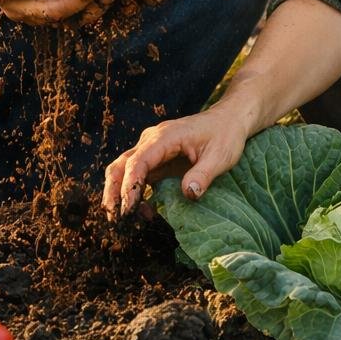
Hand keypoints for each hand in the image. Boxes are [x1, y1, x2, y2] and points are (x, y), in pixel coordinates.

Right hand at [102, 104, 250, 217]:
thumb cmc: (225, 135)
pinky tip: (144, 211)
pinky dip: (134, 193)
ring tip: (122, 219)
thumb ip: (203, 175)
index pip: (138, 161)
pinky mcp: (156, 159)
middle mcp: (151, 141)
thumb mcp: (220, 157)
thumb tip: (188, 194)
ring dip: (118, 193)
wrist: (227, 120)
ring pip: (124, 170)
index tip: (127, 209)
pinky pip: (137, 175)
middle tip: (113, 218)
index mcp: (165, 137)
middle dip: (113, 191)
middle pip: (121, 165)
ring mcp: (151, 149)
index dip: (130, 186)